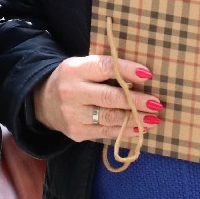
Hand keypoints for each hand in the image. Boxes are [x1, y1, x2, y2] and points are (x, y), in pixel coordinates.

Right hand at [32, 54, 163, 142]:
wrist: (43, 101)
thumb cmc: (73, 80)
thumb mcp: (82, 66)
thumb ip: (105, 69)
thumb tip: (142, 76)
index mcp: (74, 69)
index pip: (105, 67)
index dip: (127, 70)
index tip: (148, 75)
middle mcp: (71, 92)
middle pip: (109, 97)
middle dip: (136, 101)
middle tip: (156, 103)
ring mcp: (72, 114)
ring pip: (109, 117)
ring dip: (134, 119)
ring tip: (153, 119)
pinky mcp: (76, 132)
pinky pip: (105, 132)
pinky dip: (124, 131)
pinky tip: (138, 128)